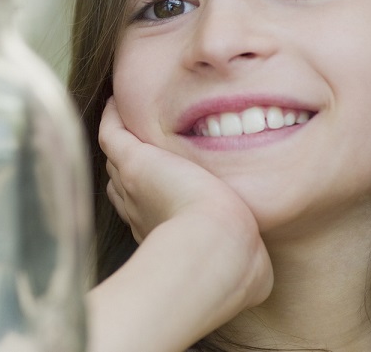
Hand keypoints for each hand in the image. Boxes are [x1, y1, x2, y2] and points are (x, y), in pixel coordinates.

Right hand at [100, 98, 270, 307]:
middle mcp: (138, 209)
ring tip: (122, 119)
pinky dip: (111, 118)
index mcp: (162, 231)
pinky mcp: (134, 162)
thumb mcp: (244, 264)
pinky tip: (116, 101)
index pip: (143, 208)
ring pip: (116, 159)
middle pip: (122, 183)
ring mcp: (132, 185)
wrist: (217, 249)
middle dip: (125, 169)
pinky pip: (112, 133)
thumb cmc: (233, 262)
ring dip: (119, 140)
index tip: (154, 185)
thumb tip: (259, 268)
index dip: (144, 195)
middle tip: (133, 147)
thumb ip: (247, 259)